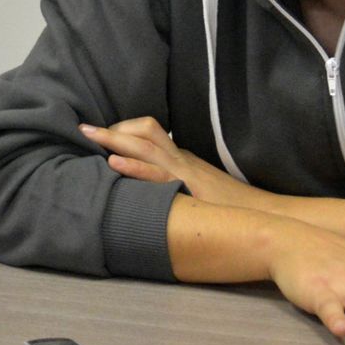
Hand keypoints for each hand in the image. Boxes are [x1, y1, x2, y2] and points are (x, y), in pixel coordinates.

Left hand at [82, 117, 268, 208]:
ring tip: (90, 136)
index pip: (149, 133)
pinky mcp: (187, 188)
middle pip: (143, 132)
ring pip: (146, 145)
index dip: (122, 130)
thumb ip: (175, 181)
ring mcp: (184, 172)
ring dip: (114, 139)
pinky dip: (133, 166)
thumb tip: (147, 184)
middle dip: (111, 129)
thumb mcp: (197, 187)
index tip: (100, 133)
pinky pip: (156, 173)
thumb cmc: (229, 207)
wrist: (262, 216)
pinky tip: (113, 164)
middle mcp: (180, 159)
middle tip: (83, 129)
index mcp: (180, 157)